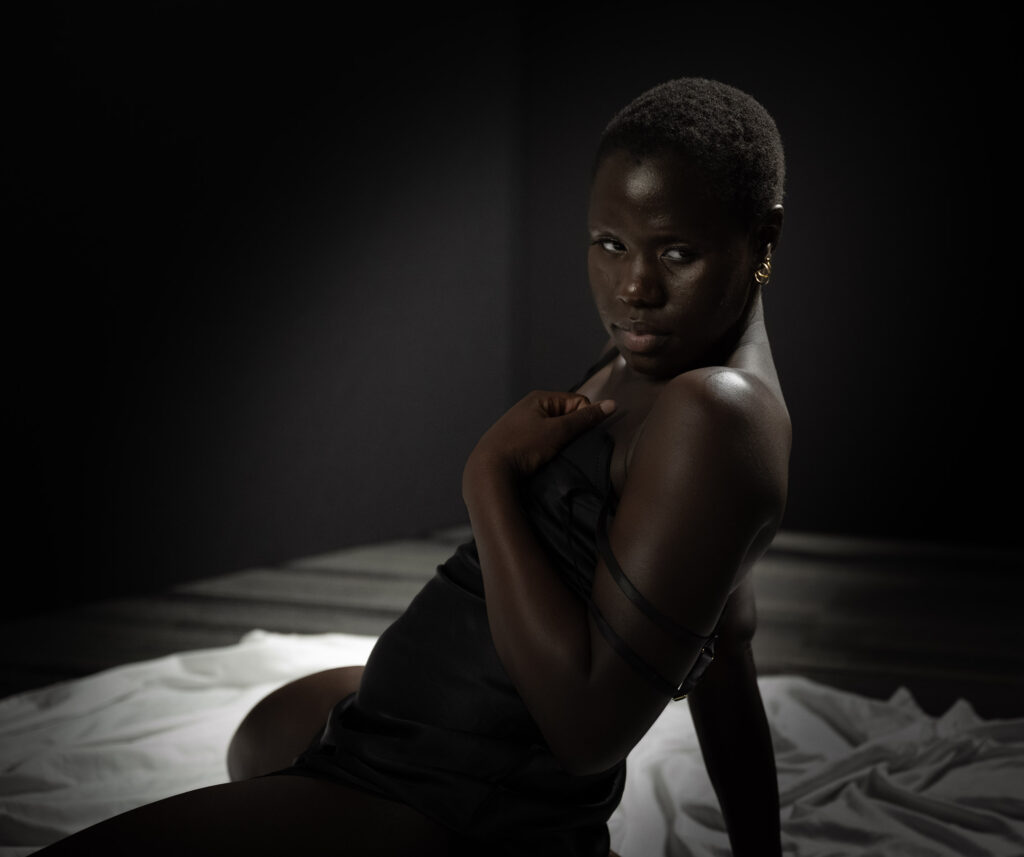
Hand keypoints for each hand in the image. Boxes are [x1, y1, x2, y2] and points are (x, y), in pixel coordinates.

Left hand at [467, 391, 615, 478]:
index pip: (578, 402)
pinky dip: (548, 450)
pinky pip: (543, 442)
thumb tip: (611, 405)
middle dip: (573, 432)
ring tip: (555, 455)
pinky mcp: (519, 442)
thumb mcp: (558, 431)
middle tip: (567, 447)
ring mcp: (523, 425)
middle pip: (567, 416)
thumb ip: (585, 419)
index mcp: (539, 398)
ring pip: (555, 431)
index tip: (580, 436)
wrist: (489, 470)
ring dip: (561, 443)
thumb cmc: (522, 446)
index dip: (585, 418)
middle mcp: (530, 408)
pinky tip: (544, 460)